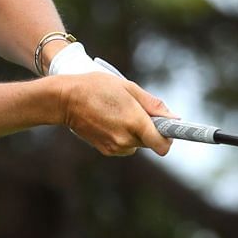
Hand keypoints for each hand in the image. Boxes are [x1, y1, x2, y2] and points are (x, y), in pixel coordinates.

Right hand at [58, 70, 174, 156]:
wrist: (65, 99)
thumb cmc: (97, 87)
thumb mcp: (128, 88)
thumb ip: (153, 105)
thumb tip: (173, 118)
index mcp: (135, 122)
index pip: (162, 144)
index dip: (169, 137)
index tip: (169, 128)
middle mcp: (126, 139)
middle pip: (151, 142)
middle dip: (150, 129)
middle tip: (137, 111)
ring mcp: (114, 147)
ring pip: (137, 144)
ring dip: (136, 133)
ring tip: (120, 113)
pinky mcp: (106, 150)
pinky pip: (124, 146)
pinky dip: (123, 136)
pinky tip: (111, 121)